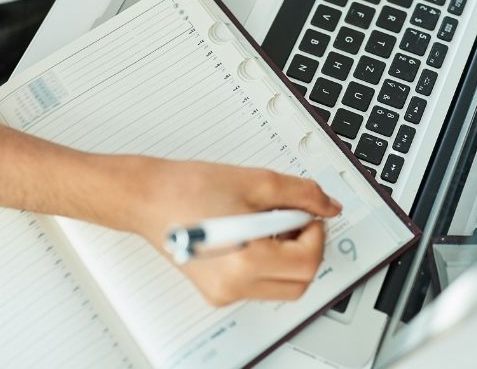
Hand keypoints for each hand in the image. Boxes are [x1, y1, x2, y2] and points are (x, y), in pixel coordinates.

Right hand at [127, 157, 342, 305]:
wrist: (148, 197)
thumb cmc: (189, 188)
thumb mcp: (257, 182)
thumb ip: (302, 194)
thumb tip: (328, 206)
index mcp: (245, 263)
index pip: (308, 261)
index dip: (317, 232)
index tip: (310, 212)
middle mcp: (234, 286)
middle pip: (300, 281)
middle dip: (307, 248)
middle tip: (296, 218)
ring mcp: (224, 293)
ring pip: (282, 286)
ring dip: (289, 256)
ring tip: (271, 223)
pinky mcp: (217, 291)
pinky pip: (259, 284)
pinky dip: (268, 262)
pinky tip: (254, 234)